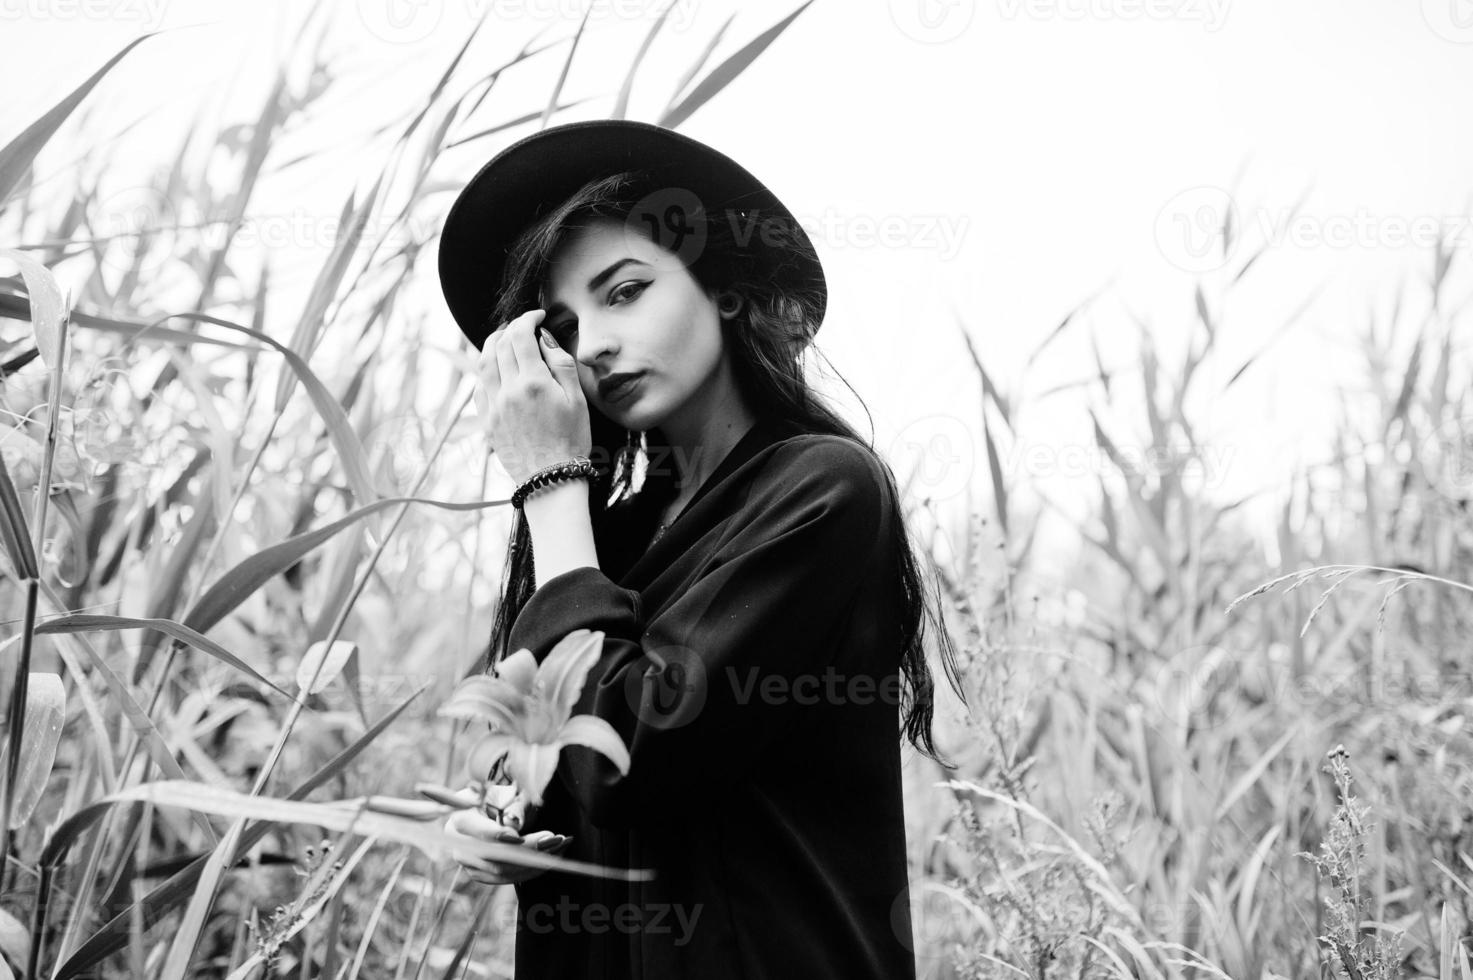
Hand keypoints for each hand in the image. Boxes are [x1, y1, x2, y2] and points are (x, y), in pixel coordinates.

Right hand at [443, 784, 572, 886]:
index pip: (477, 831)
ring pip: (504, 870)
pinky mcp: (482, 875)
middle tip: (556, 839)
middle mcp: (460, 847)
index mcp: (459, 820)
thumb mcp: (499, 792)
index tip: (520, 835)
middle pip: (495, 855)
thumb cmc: (492, 796)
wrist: (480, 811)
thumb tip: (516, 827)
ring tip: (561, 845)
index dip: (497, 835)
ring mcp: (470, 865)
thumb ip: (507, 805)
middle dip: (529, 850)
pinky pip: (509, 878)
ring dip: (537, 861)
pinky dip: (534, 869)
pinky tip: (554, 856)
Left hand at [474, 308, 590, 484]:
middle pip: (500, 344)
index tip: (538, 315)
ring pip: (483, 362)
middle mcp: (508, 391)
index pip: (520, 335)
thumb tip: (544, 338)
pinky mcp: (487, 421)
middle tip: (524, 325)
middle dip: (511, 328)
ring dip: (492, 344)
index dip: (528, 318)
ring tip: (504, 338)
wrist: (550, 479)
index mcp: (533, 382)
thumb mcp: (577, 399)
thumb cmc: (571, 440)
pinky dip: (486, 369)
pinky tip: (496, 368)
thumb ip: (561, 364)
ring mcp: (494, 406)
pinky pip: (479, 386)